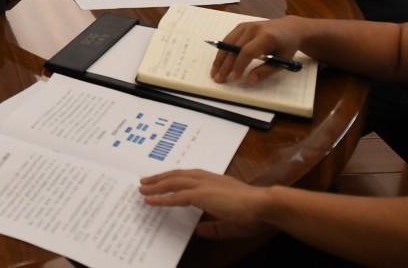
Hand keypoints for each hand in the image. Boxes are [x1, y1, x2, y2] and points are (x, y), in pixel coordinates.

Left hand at [139, 171, 274, 234]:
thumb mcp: (230, 224)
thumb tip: (199, 231)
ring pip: (173, 182)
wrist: (265, 206)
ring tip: (142, 189)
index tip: (162, 181)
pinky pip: (176, 196)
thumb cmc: (254, 214)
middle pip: (177, 176)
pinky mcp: (202, 194)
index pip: (189, 177)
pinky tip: (151, 200)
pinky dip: (162, 198)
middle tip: (145, 182)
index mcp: (215, 182)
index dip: (174, 179)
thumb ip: (214, 227)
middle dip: (160, 178)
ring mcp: (204, 185)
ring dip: (156, 185)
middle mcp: (207, 179)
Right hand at [203, 15, 305, 83]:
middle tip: (218, 78)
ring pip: (228, 42)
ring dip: (220, 58)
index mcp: (266, 37)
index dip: (239, 65)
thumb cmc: (287, 46)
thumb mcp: (282, 61)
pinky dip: (223, 50)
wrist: (289, 28)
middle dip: (225, 64)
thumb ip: (265, 71)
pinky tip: (219, 61)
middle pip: (234, 47)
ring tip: (214, 71)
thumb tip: (249, 80)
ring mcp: (246, 25)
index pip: (248, 52)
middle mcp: (254, 28)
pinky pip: (229, 38)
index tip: (235, 78)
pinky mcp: (242, 26)